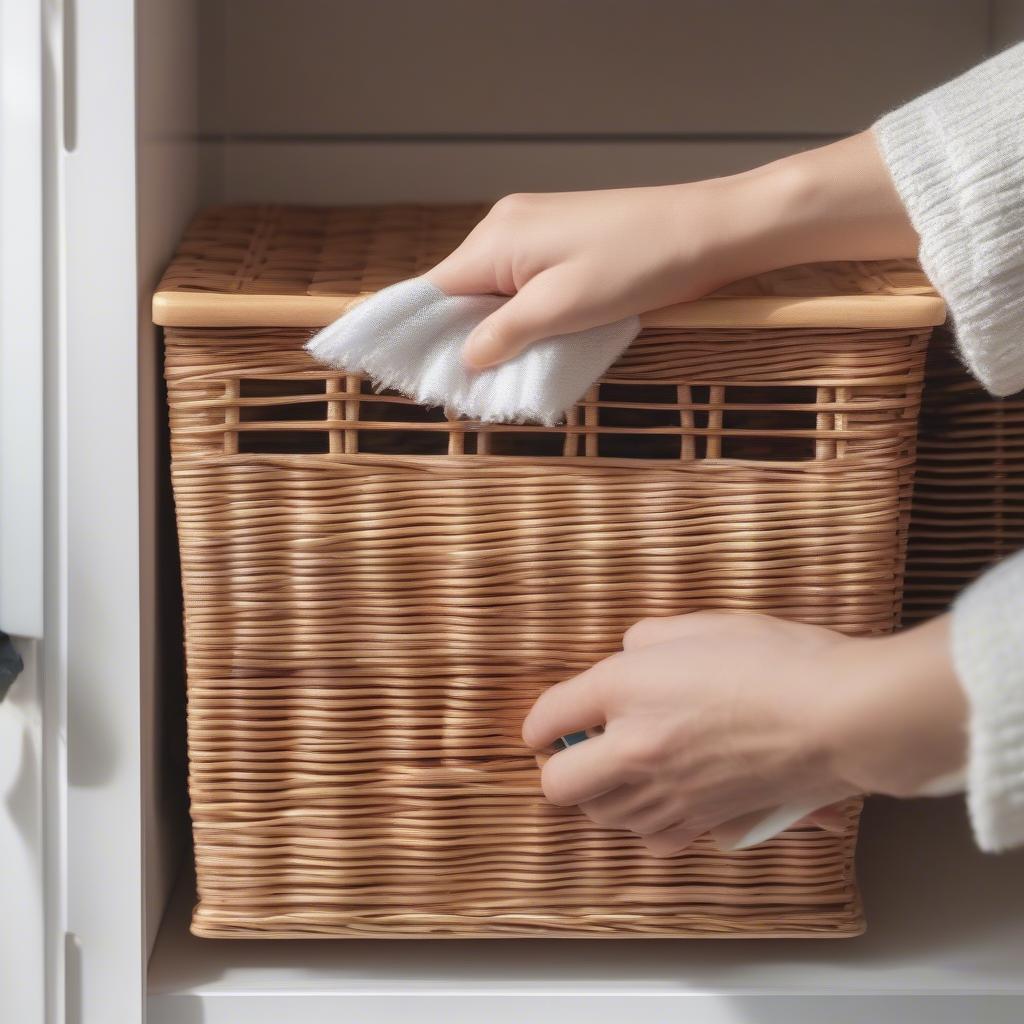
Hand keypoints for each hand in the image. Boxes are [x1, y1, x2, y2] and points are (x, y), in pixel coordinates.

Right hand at [425, 131, 917, 368]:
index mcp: (497, 239)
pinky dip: (524, 313)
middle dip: (466, 337)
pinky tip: (537, 340)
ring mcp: (534, 229)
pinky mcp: (561, 239)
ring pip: (494, 290)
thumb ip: (505, 333)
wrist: (706, 230)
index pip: (435, 291)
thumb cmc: (636, 267)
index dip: (426, 336)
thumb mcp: (563, 309)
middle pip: (462, 291)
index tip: (425, 377)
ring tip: (508, 368)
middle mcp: (506, 227)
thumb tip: (465, 359)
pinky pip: (523, 282)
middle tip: (474, 386)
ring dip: (499, 329)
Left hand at [521, 612, 966, 855]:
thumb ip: (647, 640)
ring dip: (598, 793)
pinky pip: (648, 837)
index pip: (546, 717)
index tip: (546, 724)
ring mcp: (668, 794)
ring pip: (599, 816)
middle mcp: (635, 750)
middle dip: (558, 765)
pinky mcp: (702, 823)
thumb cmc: (779, 660)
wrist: (842, 716)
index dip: (538, 722)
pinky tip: (660, 795)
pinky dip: (642, 820)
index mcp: (625, 690)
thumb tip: (629, 654)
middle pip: (557, 784)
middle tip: (578, 746)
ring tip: (621, 768)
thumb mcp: (701, 624)